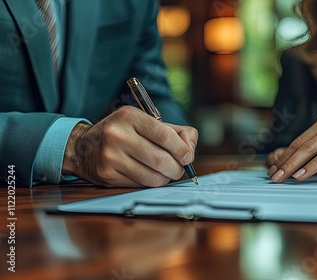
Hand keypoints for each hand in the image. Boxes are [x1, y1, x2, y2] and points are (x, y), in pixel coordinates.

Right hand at [63, 106, 197, 186]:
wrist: (82, 147)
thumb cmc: (123, 133)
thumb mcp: (146, 122)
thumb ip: (175, 131)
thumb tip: (190, 149)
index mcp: (130, 117)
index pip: (165, 136)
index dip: (182, 150)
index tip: (188, 157)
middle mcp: (118, 136)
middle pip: (161, 160)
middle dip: (177, 169)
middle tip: (179, 169)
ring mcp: (111, 157)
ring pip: (153, 177)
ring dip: (166, 179)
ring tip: (165, 173)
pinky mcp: (108, 175)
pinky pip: (140, 185)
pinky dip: (150, 183)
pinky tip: (147, 175)